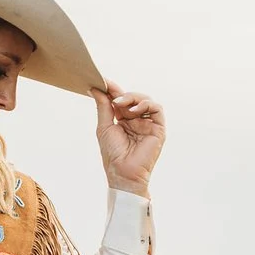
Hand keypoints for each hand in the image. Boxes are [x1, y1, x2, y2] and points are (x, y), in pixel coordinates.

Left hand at [91, 79, 164, 195]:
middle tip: (112, 96)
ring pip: (147, 100)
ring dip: (134, 97)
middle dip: (123, 93)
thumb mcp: (104, 126)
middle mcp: (138, 120)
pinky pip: (157, 109)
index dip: (113, 90)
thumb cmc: (113, 154)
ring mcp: (148, 124)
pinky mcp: (158, 129)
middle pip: (134, 98)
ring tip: (122, 104)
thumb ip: (103, 107)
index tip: (103, 82)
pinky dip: (146, 104)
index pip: (121, 100)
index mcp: (124, 120)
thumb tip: (95, 89)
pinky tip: (134, 110)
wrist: (123, 172)